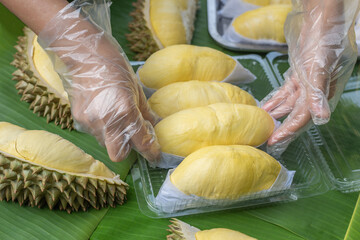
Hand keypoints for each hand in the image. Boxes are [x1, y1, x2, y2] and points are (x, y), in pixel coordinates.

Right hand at [38, 1, 160, 161]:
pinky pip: (93, 132)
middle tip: (132, 138)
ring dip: (113, 137)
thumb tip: (154, 126)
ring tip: (114, 117)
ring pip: (105, 143)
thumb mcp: (137, 89)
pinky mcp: (78, 119)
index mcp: (126, 111)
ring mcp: (90, 121)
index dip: (151, 152)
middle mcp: (107, 121)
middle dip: (127, 151)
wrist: (86, 55)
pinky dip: (101, 127)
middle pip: (118, 155)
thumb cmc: (116, 68)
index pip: (141, 143)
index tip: (155, 154)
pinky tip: (101, 110)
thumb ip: (145, 112)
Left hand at [261, 0, 358, 154]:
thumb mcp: (320, 69)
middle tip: (266, 138)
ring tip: (262, 123)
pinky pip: (285, 92)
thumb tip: (321, 118)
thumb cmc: (324, 43)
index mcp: (321, 94)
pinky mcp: (299, 75)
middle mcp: (314, 92)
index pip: (302, 118)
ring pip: (289, 104)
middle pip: (295, 114)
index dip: (288, 130)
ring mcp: (306, 84)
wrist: (321, 21)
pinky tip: (265, 106)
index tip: (273, 140)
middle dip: (281, 127)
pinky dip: (275, 99)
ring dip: (276, 113)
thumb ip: (319, 93)